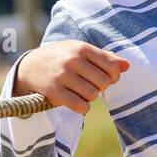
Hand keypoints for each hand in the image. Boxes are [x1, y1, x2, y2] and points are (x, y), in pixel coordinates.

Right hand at [13, 40, 129, 114]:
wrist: (29, 66)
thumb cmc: (61, 57)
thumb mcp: (80, 51)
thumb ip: (105, 57)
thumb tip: (127, 66)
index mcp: (82, 48)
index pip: (111, 66)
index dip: (114, 76)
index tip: (107, 78)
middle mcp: (72, 60)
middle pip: (103, 82)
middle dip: (100, 87)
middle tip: (91, 85)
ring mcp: (62, 76)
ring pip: (92, 95)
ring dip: (90, 97)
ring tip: (81, 92)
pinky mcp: (54, 92)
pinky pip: (79, 106)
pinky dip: (82, 107)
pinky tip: (77, 102)